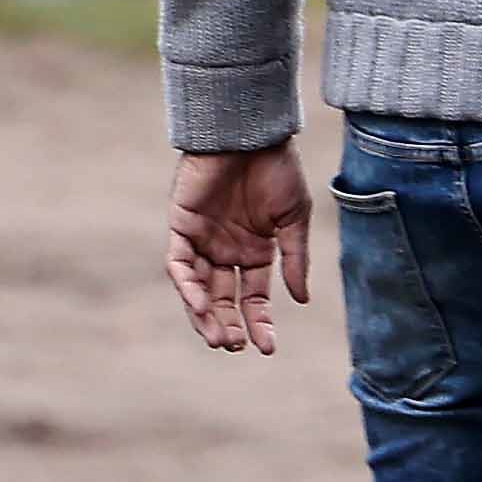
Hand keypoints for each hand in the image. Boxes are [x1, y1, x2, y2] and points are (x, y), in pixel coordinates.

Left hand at [165, 147, 313, 353]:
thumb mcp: (293, 219)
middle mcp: (226, 250)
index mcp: (255, 251)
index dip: (260, 323)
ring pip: (198, 289)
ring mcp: (202, 240)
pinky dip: (188, 286)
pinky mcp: (182, 227)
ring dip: (205, 316)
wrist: (251, 133)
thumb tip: (301, 300)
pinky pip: (179, 264)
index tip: (268, 348)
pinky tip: (201, 304)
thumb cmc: (277, 169)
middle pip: (223, 299)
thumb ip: (294, 259)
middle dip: (227, 326)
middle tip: (234, 347)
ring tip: (218, 338)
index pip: (254, 298)